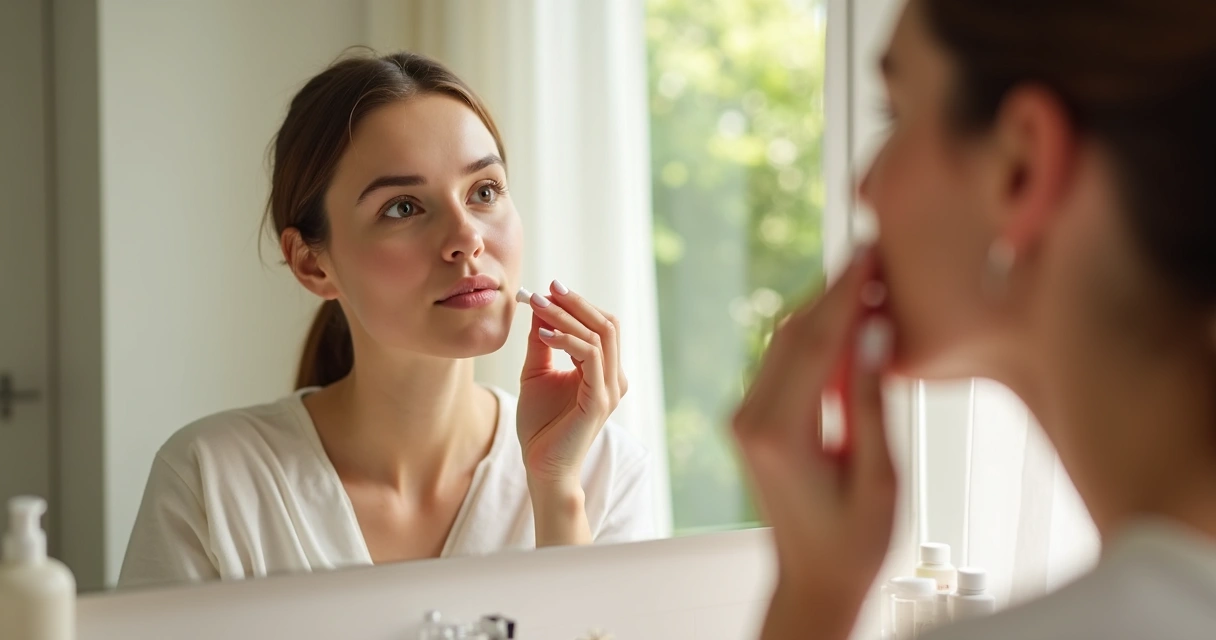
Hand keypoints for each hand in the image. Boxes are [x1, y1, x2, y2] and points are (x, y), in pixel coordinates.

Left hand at [517, 280, 627, 542]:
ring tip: (539, 305)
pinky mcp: (600, 400)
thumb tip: (539, 308)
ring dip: (568, 317)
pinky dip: (567, 340)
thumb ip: (542, 342)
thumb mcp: (536, 373)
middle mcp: (614, 377)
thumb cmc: (540, 424)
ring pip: (599, 336)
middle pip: (606, 325)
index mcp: (604, 371)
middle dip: (576, 303)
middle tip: (547, 289)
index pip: (601, 326)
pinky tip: (543, 334)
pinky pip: (590, 357)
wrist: (541, 465)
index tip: (548, 289)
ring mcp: (610, 389)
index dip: (577, 304)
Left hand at [731, 248, 896, 639]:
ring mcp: (744, 418)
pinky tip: (849, 320)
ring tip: (869, 279)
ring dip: (826, 309)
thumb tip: (873, 331)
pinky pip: (782, 362)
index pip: (815, 343)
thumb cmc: (855, 542)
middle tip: (875, 254)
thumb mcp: (880, 477)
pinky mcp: (750, 419)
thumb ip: (871, 402)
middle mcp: (750, 419)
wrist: (813, 578)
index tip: (871, 253)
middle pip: (793, 333)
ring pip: (785, 342)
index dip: (846, 293)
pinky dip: (816, 337)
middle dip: (835, 290)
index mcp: (779, 433)